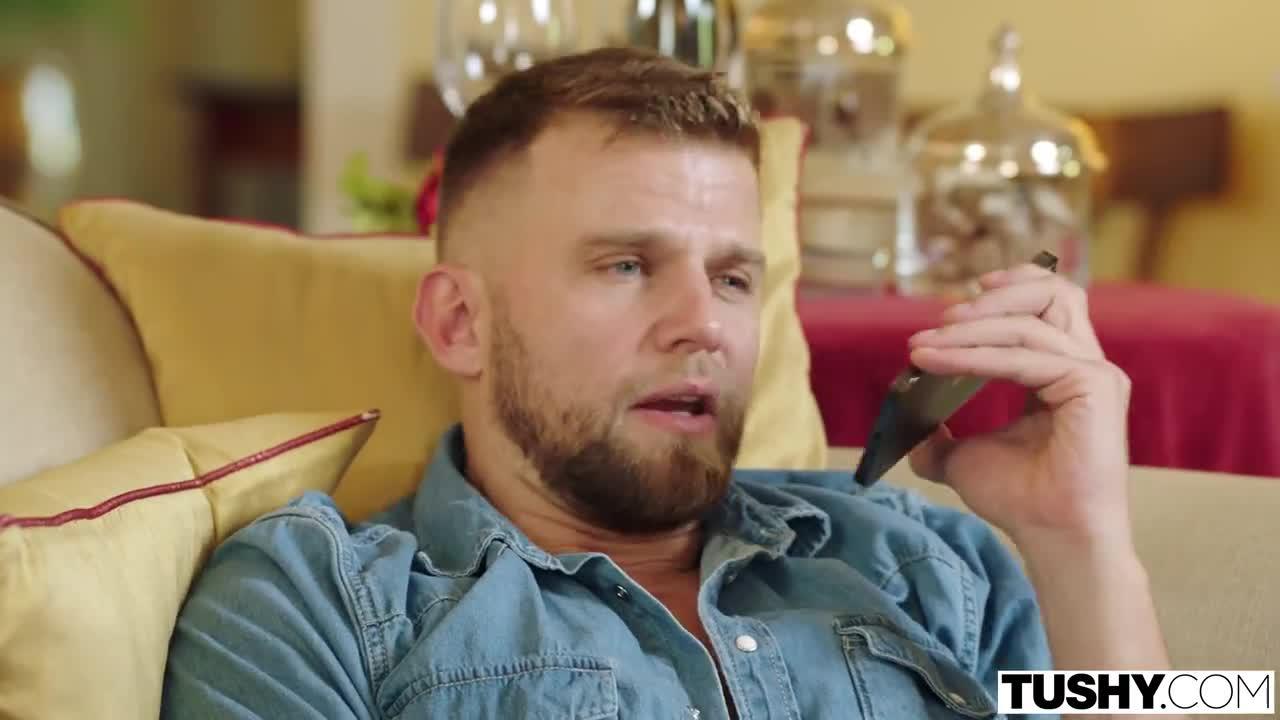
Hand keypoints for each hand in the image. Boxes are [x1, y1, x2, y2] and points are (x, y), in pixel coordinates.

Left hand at [905, 263, 1132, 546]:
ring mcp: (1095, 374)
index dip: (1003, 292)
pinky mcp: (1094, 387)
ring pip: (1029, 323)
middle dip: (993, 297)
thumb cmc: (1020, 500)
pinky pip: (1023, 357)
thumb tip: (901, 412)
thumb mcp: (962, 457)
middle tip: (941, 317)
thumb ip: (934, 431)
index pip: (1046, 306)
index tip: (954, 303)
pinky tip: (936, 362)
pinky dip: (973, 357)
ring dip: (969, 329)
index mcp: (1065, 371)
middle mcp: (1087, 365)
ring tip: (924, 345)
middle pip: (1053, 293)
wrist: (1051, 537)